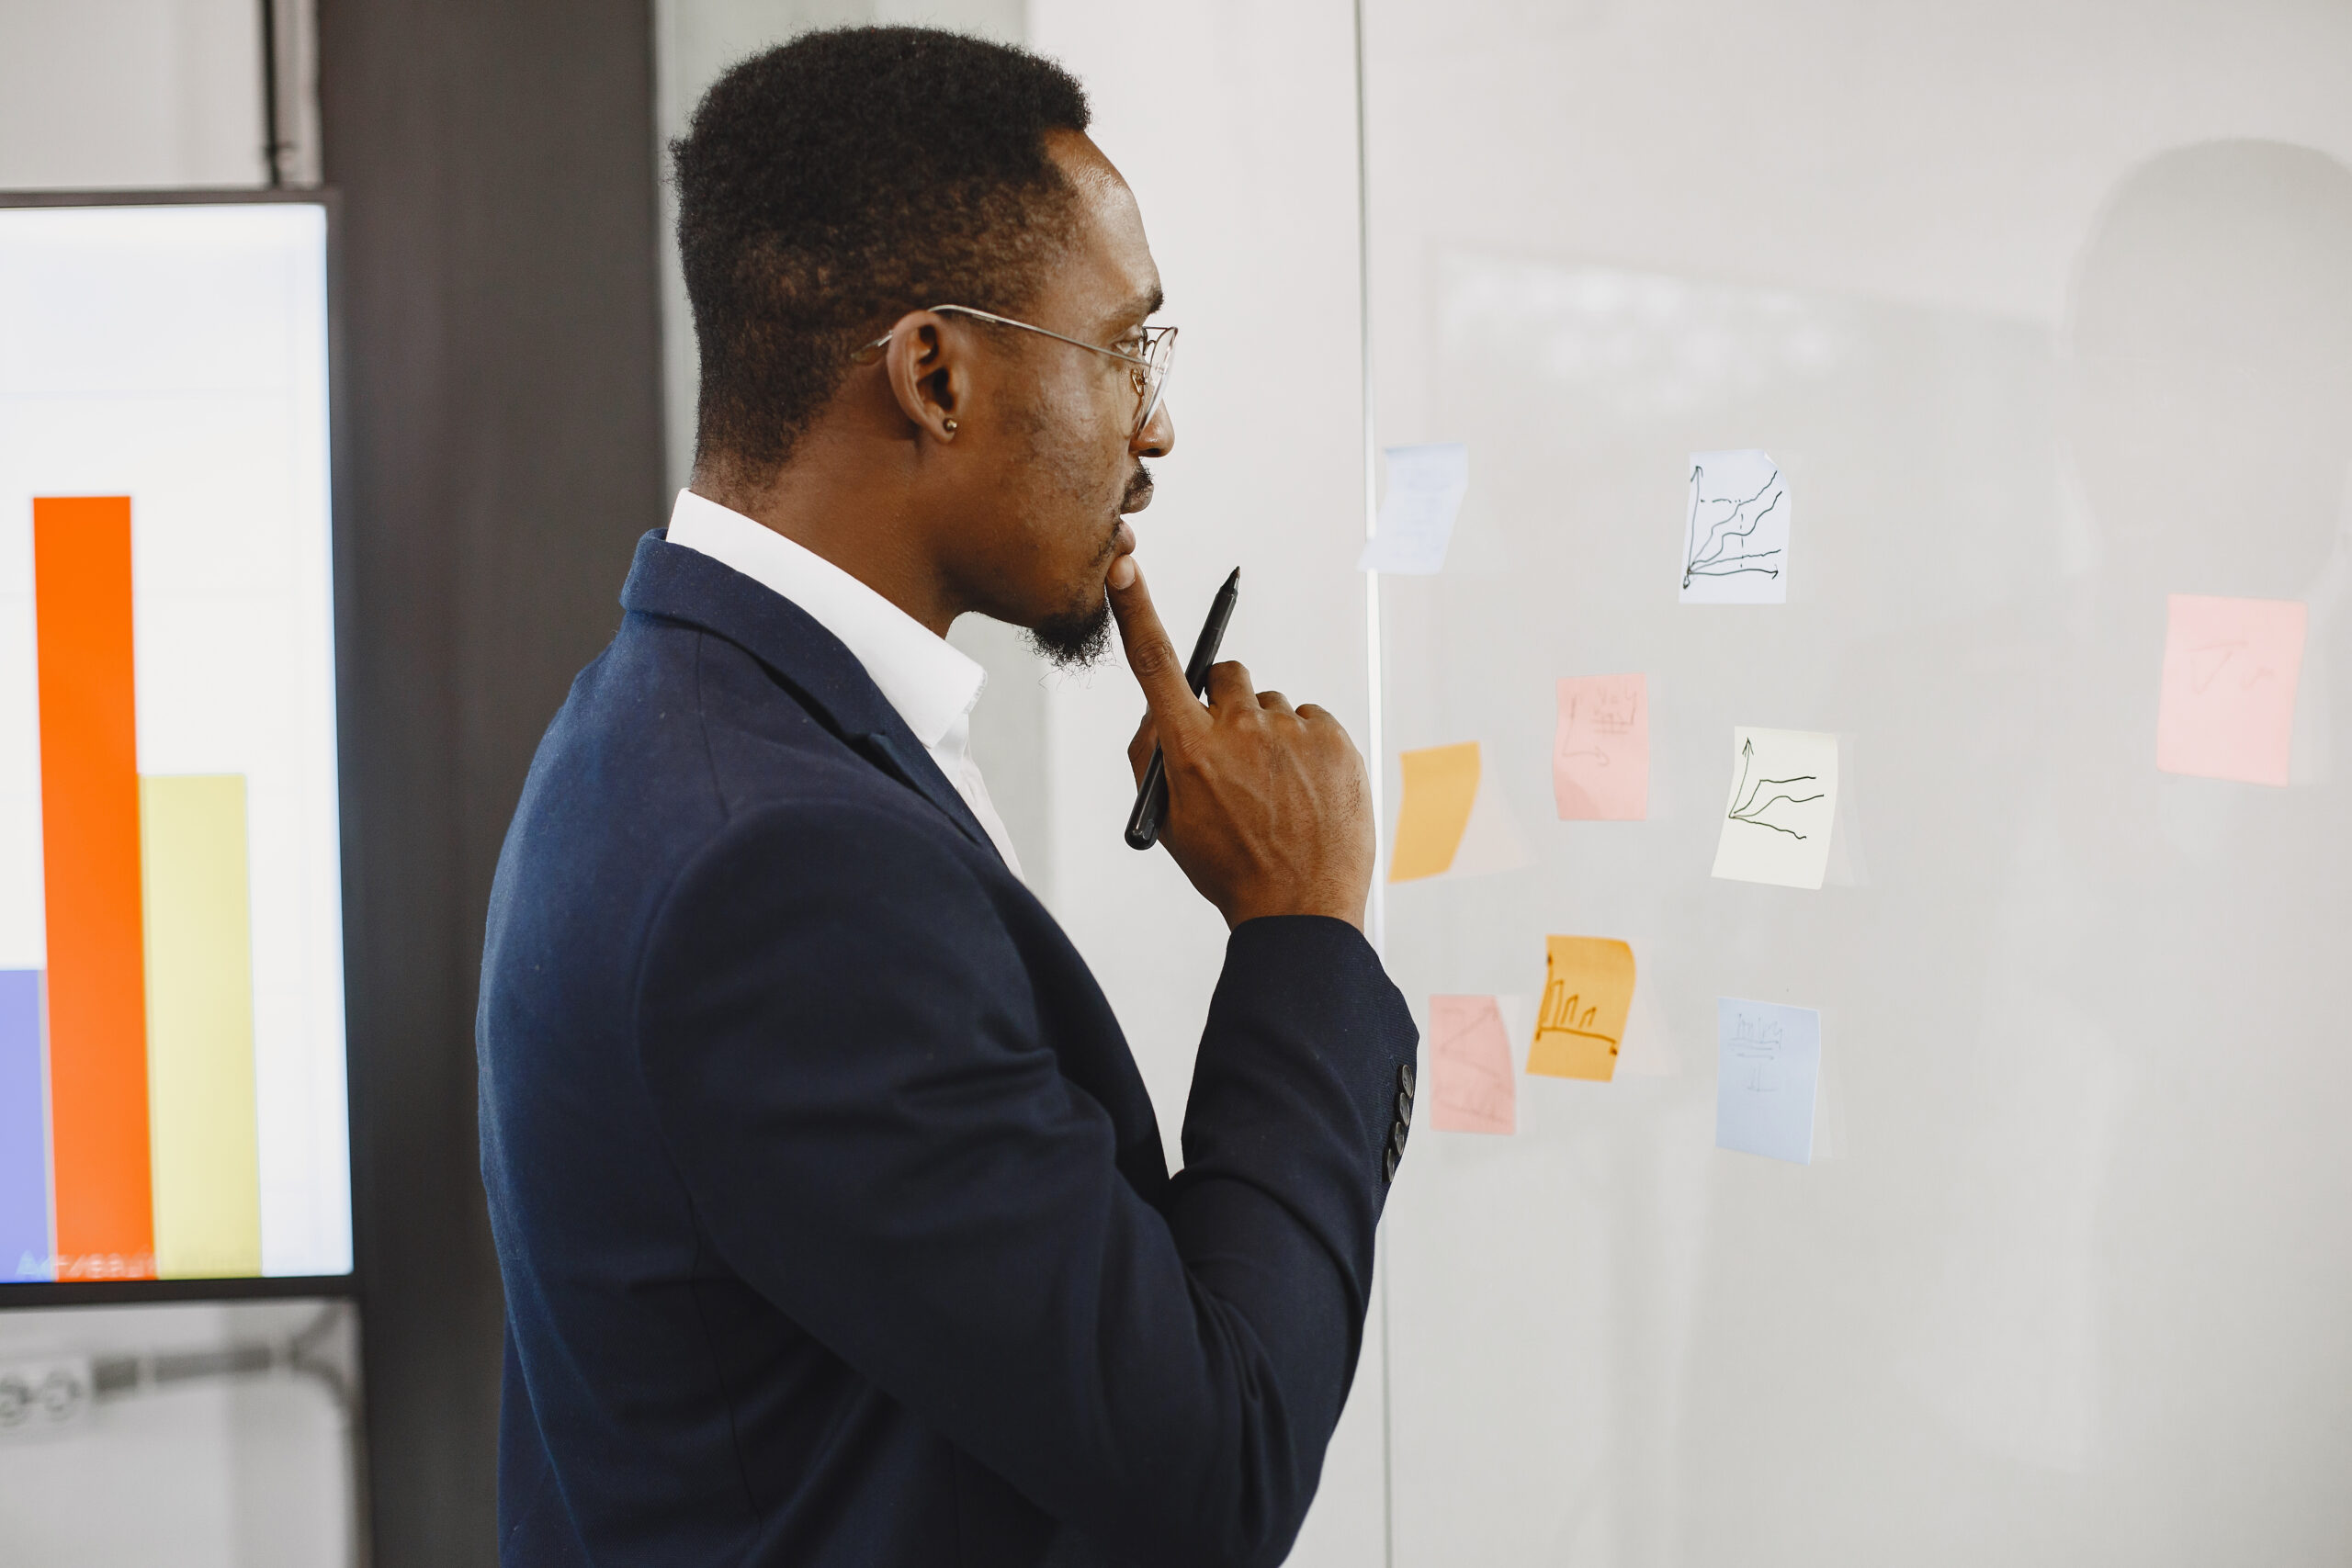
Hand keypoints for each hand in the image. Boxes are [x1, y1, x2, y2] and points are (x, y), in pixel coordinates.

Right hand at [1106, 557, 1374, 929]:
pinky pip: (1310, 719)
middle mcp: (1239, 729)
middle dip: (1224, 700)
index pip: (1153, 663)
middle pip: (1225, 675)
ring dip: (1268, 731)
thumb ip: (1151, 757)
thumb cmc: (1230, 869)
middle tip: (1234, 750)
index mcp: (1189, 750)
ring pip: (1271, 703)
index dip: (1135, 609)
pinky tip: (1305, 791)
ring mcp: (1291, 732)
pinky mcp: (1334, 738)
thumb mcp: (1169, 821)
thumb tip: (1157, 710)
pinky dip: (1305, 745)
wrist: (1301, 911)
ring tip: (1277, 791)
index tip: (1123, 565)